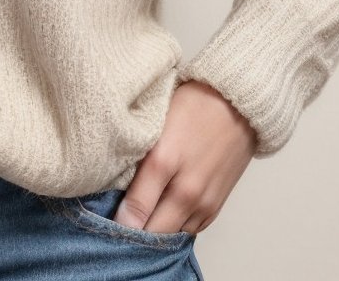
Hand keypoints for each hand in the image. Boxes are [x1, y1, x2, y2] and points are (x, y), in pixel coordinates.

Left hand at [112, 80, 256, 234]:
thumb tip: (115, 184)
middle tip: (116, 226)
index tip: (100, 224)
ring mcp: (204, 201)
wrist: (238, 102)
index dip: (114, 224)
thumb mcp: (155, 122)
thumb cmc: (192, 103)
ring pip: (171, 236)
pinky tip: (163, 214)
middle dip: (134, 234)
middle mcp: (186, 189)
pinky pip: (190, 231)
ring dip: (155, 233)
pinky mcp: (217, 206)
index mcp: (163, 161)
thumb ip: (135, 155)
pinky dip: (175, 228)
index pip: (132, 213)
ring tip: (140, 220)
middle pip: (152, 233)